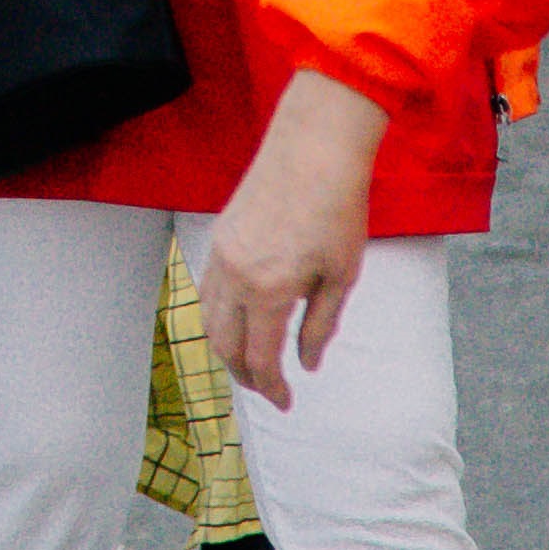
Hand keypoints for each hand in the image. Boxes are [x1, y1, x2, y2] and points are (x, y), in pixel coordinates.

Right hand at [202, 72, 390, 404]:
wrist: (314, 148)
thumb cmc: (337, 208)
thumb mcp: (341, 276)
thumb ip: (320, 326)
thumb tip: (306, 364)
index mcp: (267, 290)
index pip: (259, 357)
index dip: (272, 387)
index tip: (286, 402)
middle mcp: (234, 275)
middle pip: (224, 344)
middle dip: (244, 374)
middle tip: (268, 389)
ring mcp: (221, 253)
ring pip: (208, 318)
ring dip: (226, 347)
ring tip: (251, 362)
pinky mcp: (219, 235)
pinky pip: (207, 289)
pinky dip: (218, 316)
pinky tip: (240, 319)